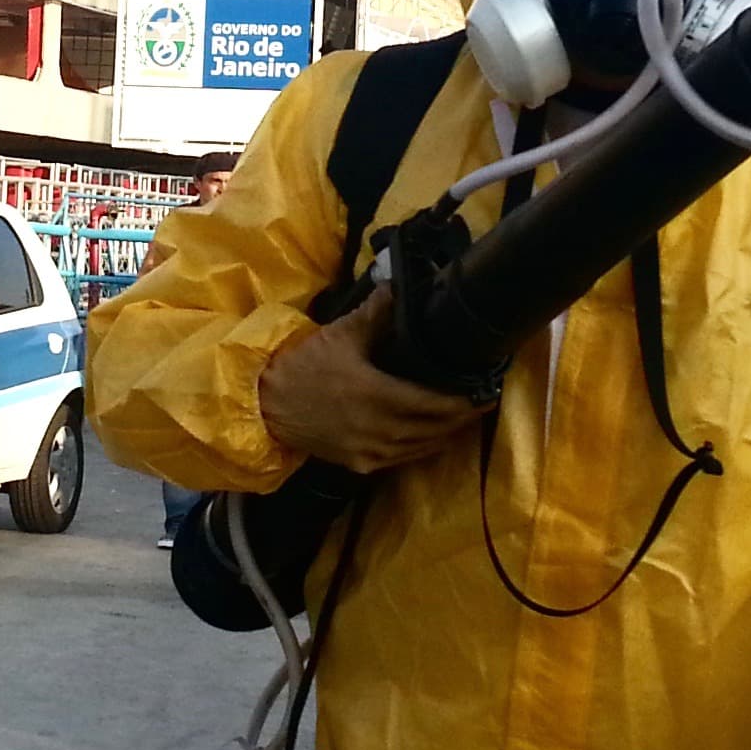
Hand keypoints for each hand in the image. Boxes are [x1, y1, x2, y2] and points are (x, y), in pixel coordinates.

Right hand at [259, 286, 486, 472]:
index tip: (486, 393)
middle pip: (434, 429)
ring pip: (420, 448)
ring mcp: (369, 452)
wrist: (265, 404)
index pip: (433, 404)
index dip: (463, 402)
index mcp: (377, 395)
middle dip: (461, 418)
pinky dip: (422, 449)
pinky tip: (433, 438)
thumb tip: (397, 285)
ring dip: (445, 435)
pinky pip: (401, 460)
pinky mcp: (358, 464)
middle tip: (483, 404)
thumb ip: (376, 313)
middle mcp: (379, 429)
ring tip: (464, 420)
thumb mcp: (341, 334)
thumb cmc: (304, 366)